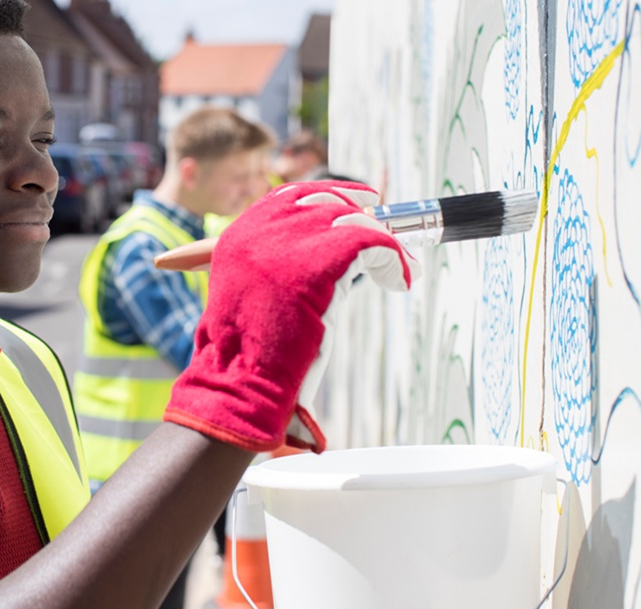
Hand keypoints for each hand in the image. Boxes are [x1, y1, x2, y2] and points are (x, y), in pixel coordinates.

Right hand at [160, 180, 419, 452]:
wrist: (243, 381)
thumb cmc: (250, 356)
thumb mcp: (253, 300)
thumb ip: (276, 271)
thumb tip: (325, 257)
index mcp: (240, 237)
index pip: (288, 198)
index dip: (329, 195)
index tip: (360, 203)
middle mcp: (261, 231)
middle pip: (324, 201)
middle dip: (361, 212)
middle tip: (387, 233)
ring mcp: (289, 243)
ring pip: (353, 221)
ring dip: (384, 242)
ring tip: (400, 267)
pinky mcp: (321, 260)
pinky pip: (374, 244)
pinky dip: (395, 260)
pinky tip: (400, 281)